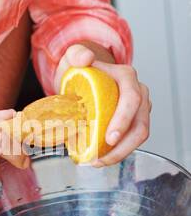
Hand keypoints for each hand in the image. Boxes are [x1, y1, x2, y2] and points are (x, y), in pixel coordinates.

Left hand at [54, 44, 150, 164]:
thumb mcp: (74, 57)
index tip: (109, 137)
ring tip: (97, 162)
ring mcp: (139, 109)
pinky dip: (118, 152)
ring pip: (139, 136)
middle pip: (140, 124)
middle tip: (101, 158)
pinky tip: (99, 159)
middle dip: (124, 145)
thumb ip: (77, 54)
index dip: (123, 120)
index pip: (132, 99)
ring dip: (121, 153)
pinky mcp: (134, 122)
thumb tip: (85, 58)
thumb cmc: (82, 68)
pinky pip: (131, 140)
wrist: (86, 75)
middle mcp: (139, 93)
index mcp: (127, 77)